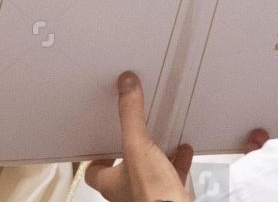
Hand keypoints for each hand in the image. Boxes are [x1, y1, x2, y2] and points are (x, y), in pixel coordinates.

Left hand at [84, 72, 192, 201]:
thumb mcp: (137, 146)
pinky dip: (177, 161)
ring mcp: (149, 193)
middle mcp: (127, 191)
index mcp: (111, 183)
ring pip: (149, 170)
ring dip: (155, 152)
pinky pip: (172, 174)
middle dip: (130, 148)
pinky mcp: (169, 195)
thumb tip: (125, 85)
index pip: (93, 170)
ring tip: (160, 134)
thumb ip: (131, 115)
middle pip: (123, 166)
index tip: (100, 137)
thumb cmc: (152, 194)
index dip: (97, 155)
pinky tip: (183, 149)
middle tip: (132, 130)